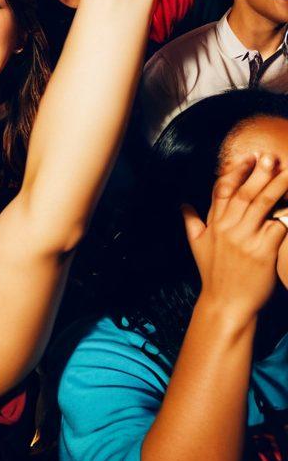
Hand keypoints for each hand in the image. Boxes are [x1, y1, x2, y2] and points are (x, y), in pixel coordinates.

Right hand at [183, 154, 287, 323]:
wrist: (226, 303)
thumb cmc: (214, 275)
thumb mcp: (196, 246)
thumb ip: (191, 222)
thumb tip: (183, 204)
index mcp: (213, 223)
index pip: (222, 190)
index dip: (235, 172)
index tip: (247, 158)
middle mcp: (227, 227)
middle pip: (244, 193)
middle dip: (258, 173)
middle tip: (270, 157)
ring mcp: (244, 239)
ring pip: (261, 204)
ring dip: (276, 186)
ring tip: (287, 172)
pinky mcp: (262, 252)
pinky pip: (279, 228)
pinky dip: (287, 216)